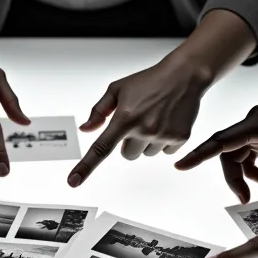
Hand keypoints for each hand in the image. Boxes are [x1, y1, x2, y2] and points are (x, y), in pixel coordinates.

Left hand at [67, 57, 208, 187]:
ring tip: (155, 118)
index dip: (85, 167)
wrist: (184, 75)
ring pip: (146, 154)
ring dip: (147, 142)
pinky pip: (165, 152)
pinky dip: (164, 141)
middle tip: (139, 121)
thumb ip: (99, 111)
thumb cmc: (148, 81)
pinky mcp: (179, 137)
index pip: (101, 147)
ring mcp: (162, 134)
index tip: (74, 182)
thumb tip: (86, 129)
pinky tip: (167, 122)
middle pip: (128, 155)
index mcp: (125, 117)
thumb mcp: (117, 89)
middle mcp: (144, 128)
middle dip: (130, 142)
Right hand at [175, 96, 257, 201]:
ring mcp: (256, 127)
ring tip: (253, 192)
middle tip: (244, 199)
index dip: (200, 154)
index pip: (222, 140)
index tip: (181, 165)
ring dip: (240, 175)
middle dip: (231, 177)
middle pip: (226, 151)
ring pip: (234, 154)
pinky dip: (249, 169)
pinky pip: (244, 153)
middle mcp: (254, 122)